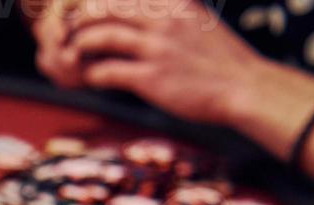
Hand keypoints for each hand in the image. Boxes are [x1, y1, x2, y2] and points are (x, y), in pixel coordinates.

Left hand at [35, 0, 264, 126]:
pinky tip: (92, 79)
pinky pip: (107, 71)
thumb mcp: (195, 20)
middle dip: (82, 20)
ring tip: (75, 55)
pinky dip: (92, 75)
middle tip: (70, 33)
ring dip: (81, 46)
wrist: (244, 87)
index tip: (85, 13)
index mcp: (172, 2)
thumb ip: (168, 13)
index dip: (98, 3)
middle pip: (105, 8)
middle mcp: (163, 19)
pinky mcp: (151, 77)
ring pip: (101, 36)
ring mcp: (157, 48)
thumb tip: (140, 14)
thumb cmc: (219, 59)